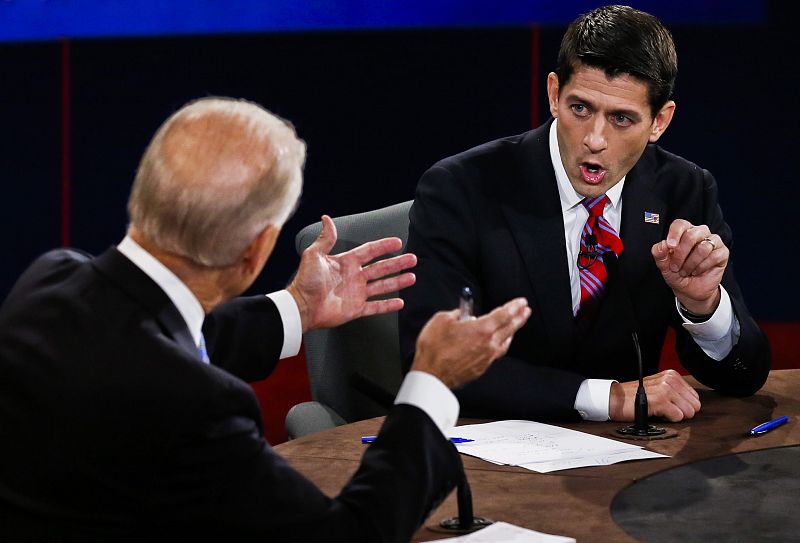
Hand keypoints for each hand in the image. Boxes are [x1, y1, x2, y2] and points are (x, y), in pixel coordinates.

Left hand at [287, 215, 416, 331]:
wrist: (301, 306)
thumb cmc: (305, 281)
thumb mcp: (314, 255)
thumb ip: (325, 238)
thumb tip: (326, 218)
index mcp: (346, 262)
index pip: (370, 251)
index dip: (383, 246)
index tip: (397, 242)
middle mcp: (354, 277)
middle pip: (381, 268)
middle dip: (397, 263)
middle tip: (412, 258)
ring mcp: (356, 293)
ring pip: (382, 286)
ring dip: (398, 281)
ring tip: (412, 276)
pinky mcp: (356, 309)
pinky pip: (376, 306)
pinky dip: (388, 305)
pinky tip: (400, 302)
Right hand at [410, 297, 530, 389]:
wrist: (432, 376)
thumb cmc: (434, 349)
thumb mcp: (441, 320)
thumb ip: (455, 314)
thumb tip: (462, 314)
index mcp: (481, 329)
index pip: (504, 314)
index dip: (514, 306)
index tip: (521, 302)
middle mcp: (488, 343)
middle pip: (510, 328)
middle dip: (519, 317)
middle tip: (526, 310)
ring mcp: (487, 357)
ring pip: (505, 342)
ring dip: (512, 332)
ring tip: (515, 326)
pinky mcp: (481, 367)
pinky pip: (496, 353)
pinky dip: (501, 344)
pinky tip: (498, 343)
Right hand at [609, 369, 700, 421]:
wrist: (615, 400)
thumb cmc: (635, 397)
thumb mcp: (658, 388)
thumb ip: (676, 393)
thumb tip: (693, 405)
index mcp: (671, 375)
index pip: (695, 397)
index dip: (683, 405)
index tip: (669, 405)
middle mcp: (670, 380)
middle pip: (694, 405)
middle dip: (681, 411)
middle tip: (664, 408)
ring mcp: (666, 389)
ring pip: (688, 412)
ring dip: (674, 415)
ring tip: (660, 410)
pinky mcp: (660, 400)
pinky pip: (678, 416)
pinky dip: (668, 419)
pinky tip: (656, 413)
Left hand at [651, 219, 727, 314]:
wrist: (689, 290)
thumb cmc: (676, 273)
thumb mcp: (663, 265)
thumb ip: (659, 253)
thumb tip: (663, 244)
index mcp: (684, 232)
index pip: (680, 224)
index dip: (674, 234)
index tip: (670, 247)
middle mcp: (700, 233)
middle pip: (692, 234)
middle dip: (681, 253)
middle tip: (675, 267)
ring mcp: (713, 242)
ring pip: (703, 247)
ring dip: (691, 263)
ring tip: (685, 271)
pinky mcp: (723, 252)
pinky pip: (714, 256)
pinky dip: (701, 267)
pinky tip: (696, 271)